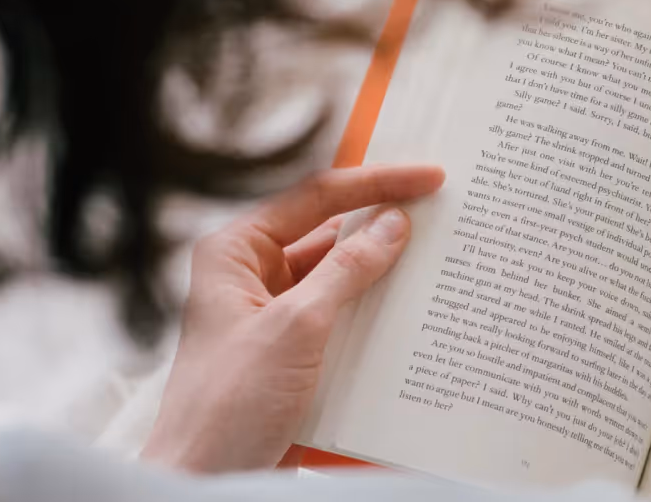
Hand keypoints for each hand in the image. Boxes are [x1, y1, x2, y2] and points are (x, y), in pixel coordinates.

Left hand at [141, 164, 443, 472]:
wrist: (208, 480)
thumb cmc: (227, 405)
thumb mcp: (296, 328)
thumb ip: (346, 271)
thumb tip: (393, 225)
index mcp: (235, 252)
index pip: (313, 198)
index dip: (374, 183)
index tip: (428, 178)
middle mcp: (251, 276)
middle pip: (329, 234)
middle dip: (383, 225)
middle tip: (442, 211)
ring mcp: (273, 316)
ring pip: (340, 278)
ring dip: (385, 273)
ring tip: (440, 260)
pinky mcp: (294, 353)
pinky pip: (343, 319)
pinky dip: (377, 315)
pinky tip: (416, 314)